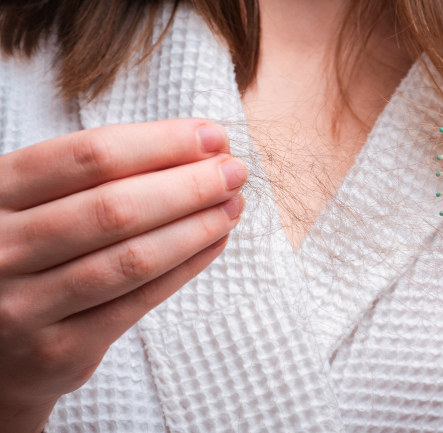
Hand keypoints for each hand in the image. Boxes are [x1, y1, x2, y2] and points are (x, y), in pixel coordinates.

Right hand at [0, 119, 246, 432]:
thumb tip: (197, 146)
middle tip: (235, 171)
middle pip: (116, 207)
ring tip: (233, 205)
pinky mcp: (58, 350)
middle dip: (189, 184)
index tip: (213, 137)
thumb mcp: (33, 201)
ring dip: (196, 226)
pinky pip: (139, 301)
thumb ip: (95, 173)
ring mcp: (24, 305)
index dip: (161, 143)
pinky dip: (186, 267)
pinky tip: (214, 242)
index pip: (89, 156)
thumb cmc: (25, 252)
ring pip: (132, 258)